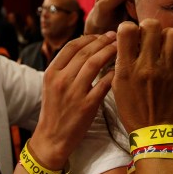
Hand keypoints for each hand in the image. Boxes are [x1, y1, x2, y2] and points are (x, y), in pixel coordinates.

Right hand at [29, 32, 117, 169]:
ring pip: (94, 63)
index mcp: (51, 72)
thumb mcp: (51, 85)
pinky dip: (113, 73)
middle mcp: (61, 80)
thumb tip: (82, 48)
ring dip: (109, 52)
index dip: (88, 38)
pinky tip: (120, 68)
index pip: (71, 46)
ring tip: (119, 47)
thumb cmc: (55, 111)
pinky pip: (103, 84)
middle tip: (115, 36)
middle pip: (85, 52)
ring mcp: (74, 93)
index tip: (100, 35)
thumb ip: (64, 68)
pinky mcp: (86, 106)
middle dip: (102, 41)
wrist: (52, 138)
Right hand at [113, 19, 172, 132]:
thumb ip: (121, 59)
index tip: (130, 35)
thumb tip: (127, 37)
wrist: (152, 127)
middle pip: (152, 25)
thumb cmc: (131, 105)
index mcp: (127, 67)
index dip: (128, 27)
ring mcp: (168, 68)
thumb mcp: (117, 83)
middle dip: (148, 27)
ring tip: (163, 45)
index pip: (127, 30)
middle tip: (149, 37)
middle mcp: (148, 65)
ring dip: (167, 36)